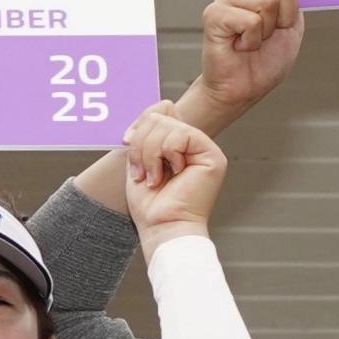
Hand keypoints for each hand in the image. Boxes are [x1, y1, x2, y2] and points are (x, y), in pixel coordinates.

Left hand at [121, 101, 228, 240]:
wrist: (162, 228)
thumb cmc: (150, 205)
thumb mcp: (141, 161)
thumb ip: (147, 135)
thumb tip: (156, 110)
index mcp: (179, 144)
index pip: (162, 110)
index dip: (139, 123)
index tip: (126, 142)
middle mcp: (195, 144)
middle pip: (160, 115)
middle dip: (141, 144)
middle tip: (143, 173)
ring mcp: (206, 148)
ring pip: (166, 125)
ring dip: (150, 153)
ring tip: (154, 178)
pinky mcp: (212, 155)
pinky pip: (180, 135)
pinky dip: (165, 155)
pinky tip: (170, 175)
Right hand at [191, 0, 306, 122]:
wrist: (243, 88)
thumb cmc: (265, 60)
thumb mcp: (292, 26)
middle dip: (285, 16)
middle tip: (267, 35)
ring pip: (268, 2)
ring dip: (268, 31)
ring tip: (251, 42)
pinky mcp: (214, 15)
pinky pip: (251, 20)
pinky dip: (253, 40)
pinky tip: (240, 47)